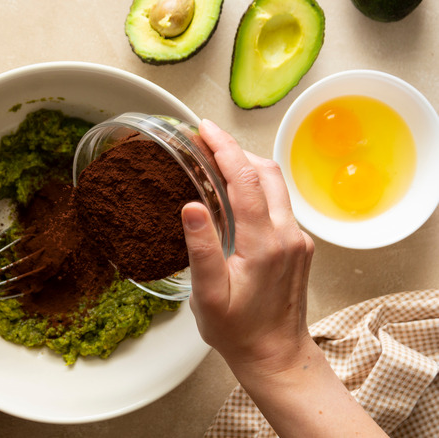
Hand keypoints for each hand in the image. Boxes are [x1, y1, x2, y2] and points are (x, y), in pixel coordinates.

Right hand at [182, 120, 385, 436]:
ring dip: (248, 165)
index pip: (245, 180)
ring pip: (276, 185)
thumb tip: (191, 206)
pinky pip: (278, 203)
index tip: (205, 130)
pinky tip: (234, 191)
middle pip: (267, 173)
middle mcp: (287, 235)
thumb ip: (201, 249)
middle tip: (205, 138)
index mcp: (264, 244)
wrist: (275, 355)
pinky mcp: (298, 246)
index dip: (224, 149)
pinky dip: (256, 185)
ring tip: (215, 158)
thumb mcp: (208, 295)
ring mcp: (297, 239)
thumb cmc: (237, 331)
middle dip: (236, 149)